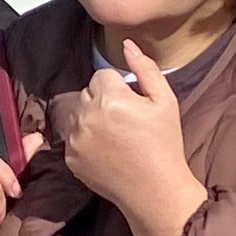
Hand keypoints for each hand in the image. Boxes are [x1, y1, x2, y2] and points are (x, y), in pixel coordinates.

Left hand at [64, 42, 209, 235]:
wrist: (155, 190)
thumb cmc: (164, 144)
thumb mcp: (165, 101)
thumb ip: (145, 68)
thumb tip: (127, 44)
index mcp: (109, 97)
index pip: (103, 76)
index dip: (120, 89)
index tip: (133, 106)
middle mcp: (86, 116)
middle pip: (88, 93)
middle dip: (103, 101)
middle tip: (126, 122)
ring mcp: (75, 138)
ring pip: (77, 114)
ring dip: (91, 119)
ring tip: (116, 137)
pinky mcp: (70, 157)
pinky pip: (72, 136)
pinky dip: (85, 140)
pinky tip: (107, 151)